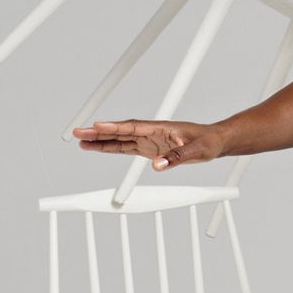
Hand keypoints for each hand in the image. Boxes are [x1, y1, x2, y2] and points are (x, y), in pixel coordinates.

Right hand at [72, 118, 225, 168]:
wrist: (214, 142)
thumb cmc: (207, 142)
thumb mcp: (196, 151)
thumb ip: (176, 157)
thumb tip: (158, 166)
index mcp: (160, 128)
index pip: (133, 126)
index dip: (114, 127)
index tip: (97, 126)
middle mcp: (151, 132)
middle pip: (120, 131)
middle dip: (98, 132)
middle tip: (78, 132)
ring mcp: (148, 140)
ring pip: (120, 139)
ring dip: (101, 141)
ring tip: (81, 142)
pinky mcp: (149, 149)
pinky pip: (126, 148)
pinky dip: (111, 148)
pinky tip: (98, 148)